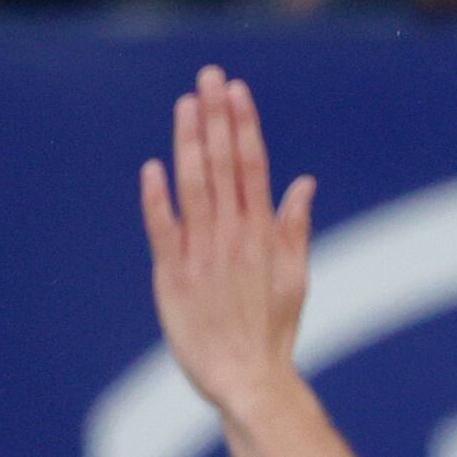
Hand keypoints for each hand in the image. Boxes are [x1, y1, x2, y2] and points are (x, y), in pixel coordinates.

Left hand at [139, 67, 314, 423]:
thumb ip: (293, 228)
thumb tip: (303, 183)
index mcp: (262, 235)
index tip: (235, 90)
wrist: (248, 379)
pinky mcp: (172, 276)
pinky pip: (162, 229)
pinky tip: (153, 167)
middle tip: (208, 77)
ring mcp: (202, 254)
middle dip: (215, 118)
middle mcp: (233, 237)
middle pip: (223, 166)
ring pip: (194, 187)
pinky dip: (157, 198)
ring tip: (185, 104)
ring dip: (188, 143)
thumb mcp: (296, 279)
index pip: (252, 167)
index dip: (242, 125)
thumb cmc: (273, 332)